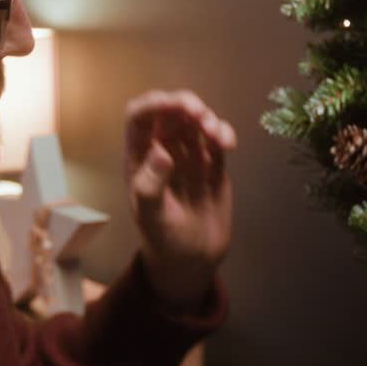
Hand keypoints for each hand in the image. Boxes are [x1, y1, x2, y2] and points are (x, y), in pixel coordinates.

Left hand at [125, 90, 235, 313]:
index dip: (153, 104)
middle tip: (200, 115)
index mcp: (139, 158)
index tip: (172, 104)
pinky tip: (227, 143)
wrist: (192, 261)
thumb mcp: (152, 217)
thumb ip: (151, 186)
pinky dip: (223, 132)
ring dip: (207, 118)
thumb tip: (161, 152)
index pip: (139, 118)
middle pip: (170, 113)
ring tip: (217, 136)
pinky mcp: (211, 165)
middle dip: (185, 105)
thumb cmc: (164, 240)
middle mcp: (162, 151)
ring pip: (195, 122)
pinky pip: (216, 139)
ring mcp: (188, 157)